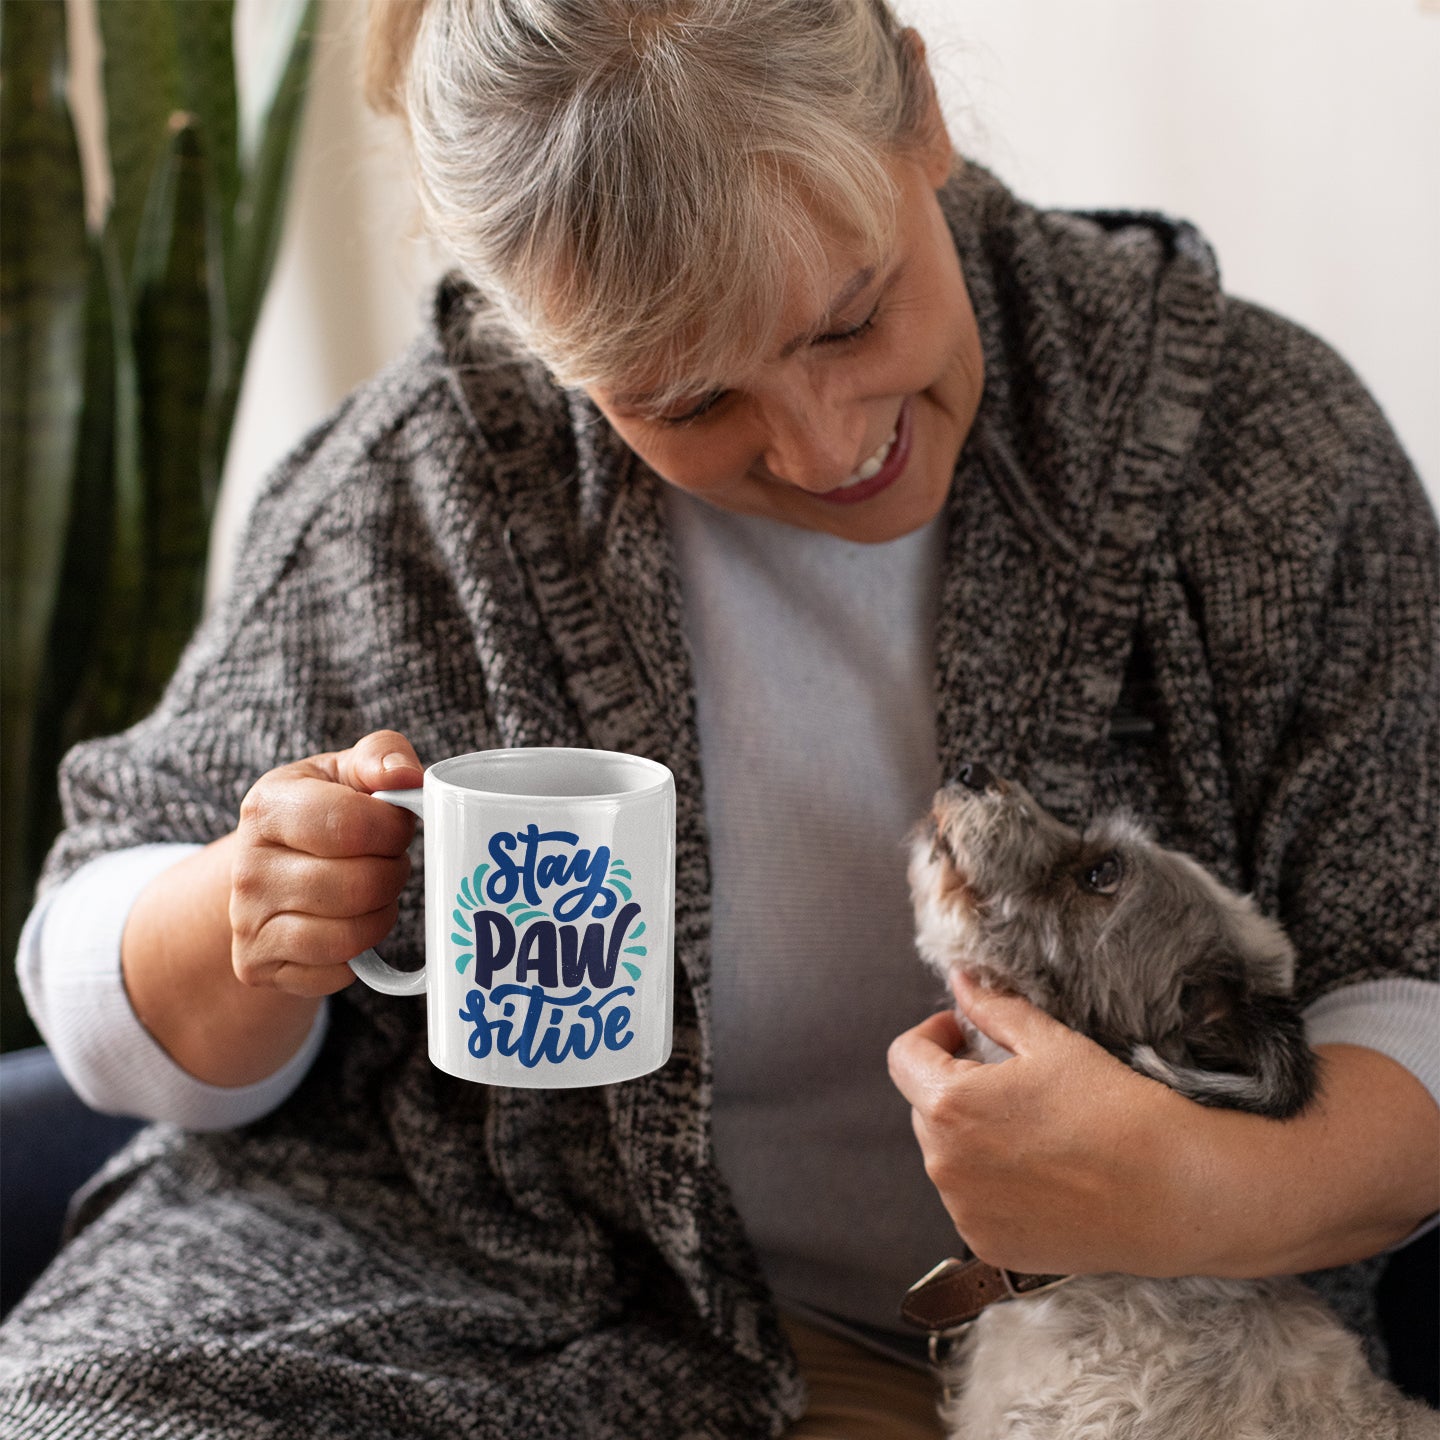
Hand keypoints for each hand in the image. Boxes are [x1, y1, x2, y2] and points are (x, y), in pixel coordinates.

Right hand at [229, 730, 423, 995]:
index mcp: (268, 806)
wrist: (267, 868)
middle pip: (359, 885)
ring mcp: (246, 922)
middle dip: (393, 873)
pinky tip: (350, 923)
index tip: (399, 825)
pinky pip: (337, 973)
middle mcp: (248, 867)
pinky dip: (360, 953)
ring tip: (373, 891)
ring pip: (350, 936)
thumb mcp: (346, 772)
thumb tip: (408, 776)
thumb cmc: (324, 813)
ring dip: (381, 914)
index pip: (350, 824)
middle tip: (388, 860)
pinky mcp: (257, 966)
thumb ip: (382, 756)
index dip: (394, 829)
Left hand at [888, 972, 1199, 1276]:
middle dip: (955, 1085)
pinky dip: (991, 1183)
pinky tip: (1042, 1172)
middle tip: (1012, 1081)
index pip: (904, 1057)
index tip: (964, 1033)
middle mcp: (944, 1164)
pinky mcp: (988, 1245)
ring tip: (1033, 1130)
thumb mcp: (1050, 1044)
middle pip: (925, 1107)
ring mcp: (964, 1211)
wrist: (1172, 1194)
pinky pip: (970, 1200)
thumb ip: (993, 1009)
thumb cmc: (1114, 1109)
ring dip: (971, 1135)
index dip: (931, 1035)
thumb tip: (960, 981)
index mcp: (950, 1104)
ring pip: (946, 1155)